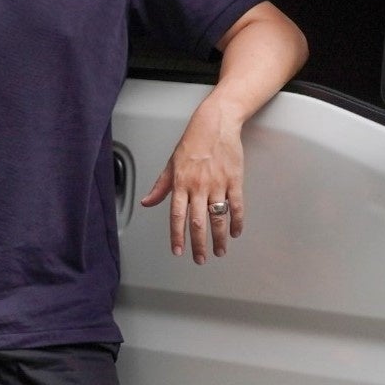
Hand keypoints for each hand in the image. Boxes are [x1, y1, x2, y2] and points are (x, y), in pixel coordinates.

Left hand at [141, 117, 246, 262]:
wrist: (215, 124)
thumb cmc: (192, 142)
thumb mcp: (171, 164)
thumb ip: (161, 187)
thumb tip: (147, 202)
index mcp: (181, 184)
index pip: (177, 216)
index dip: (177, 236)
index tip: (178, 251)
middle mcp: (199, 186)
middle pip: (198, 222)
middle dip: (199, 245)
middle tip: (200, 259)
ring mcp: (218, 184)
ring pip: (218, 218)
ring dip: (219, 238)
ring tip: (220, 251)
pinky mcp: (234, 180)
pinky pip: (237, 205)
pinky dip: (237, 221)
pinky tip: (235, 232)